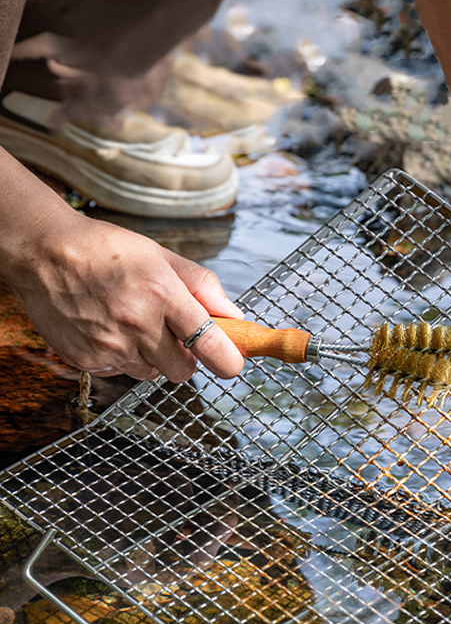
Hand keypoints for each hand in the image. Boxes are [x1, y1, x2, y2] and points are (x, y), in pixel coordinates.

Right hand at [8, 206, 244, 381]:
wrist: (43, 252)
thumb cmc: (106, 250)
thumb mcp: (162, 256)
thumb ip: (202, 285)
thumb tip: (233, 314)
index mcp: (162, 294)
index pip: (208, 342)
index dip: (228, 360)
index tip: (232, 363)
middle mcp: (136, 323)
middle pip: (182, 370)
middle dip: (186, 359)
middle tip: (174, 337)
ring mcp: (109, 345)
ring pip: (151, 373)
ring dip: (152, 358)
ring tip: (134, 324)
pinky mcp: (86, 359)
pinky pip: (120, 372)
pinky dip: (122, 358)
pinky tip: (109, 329)